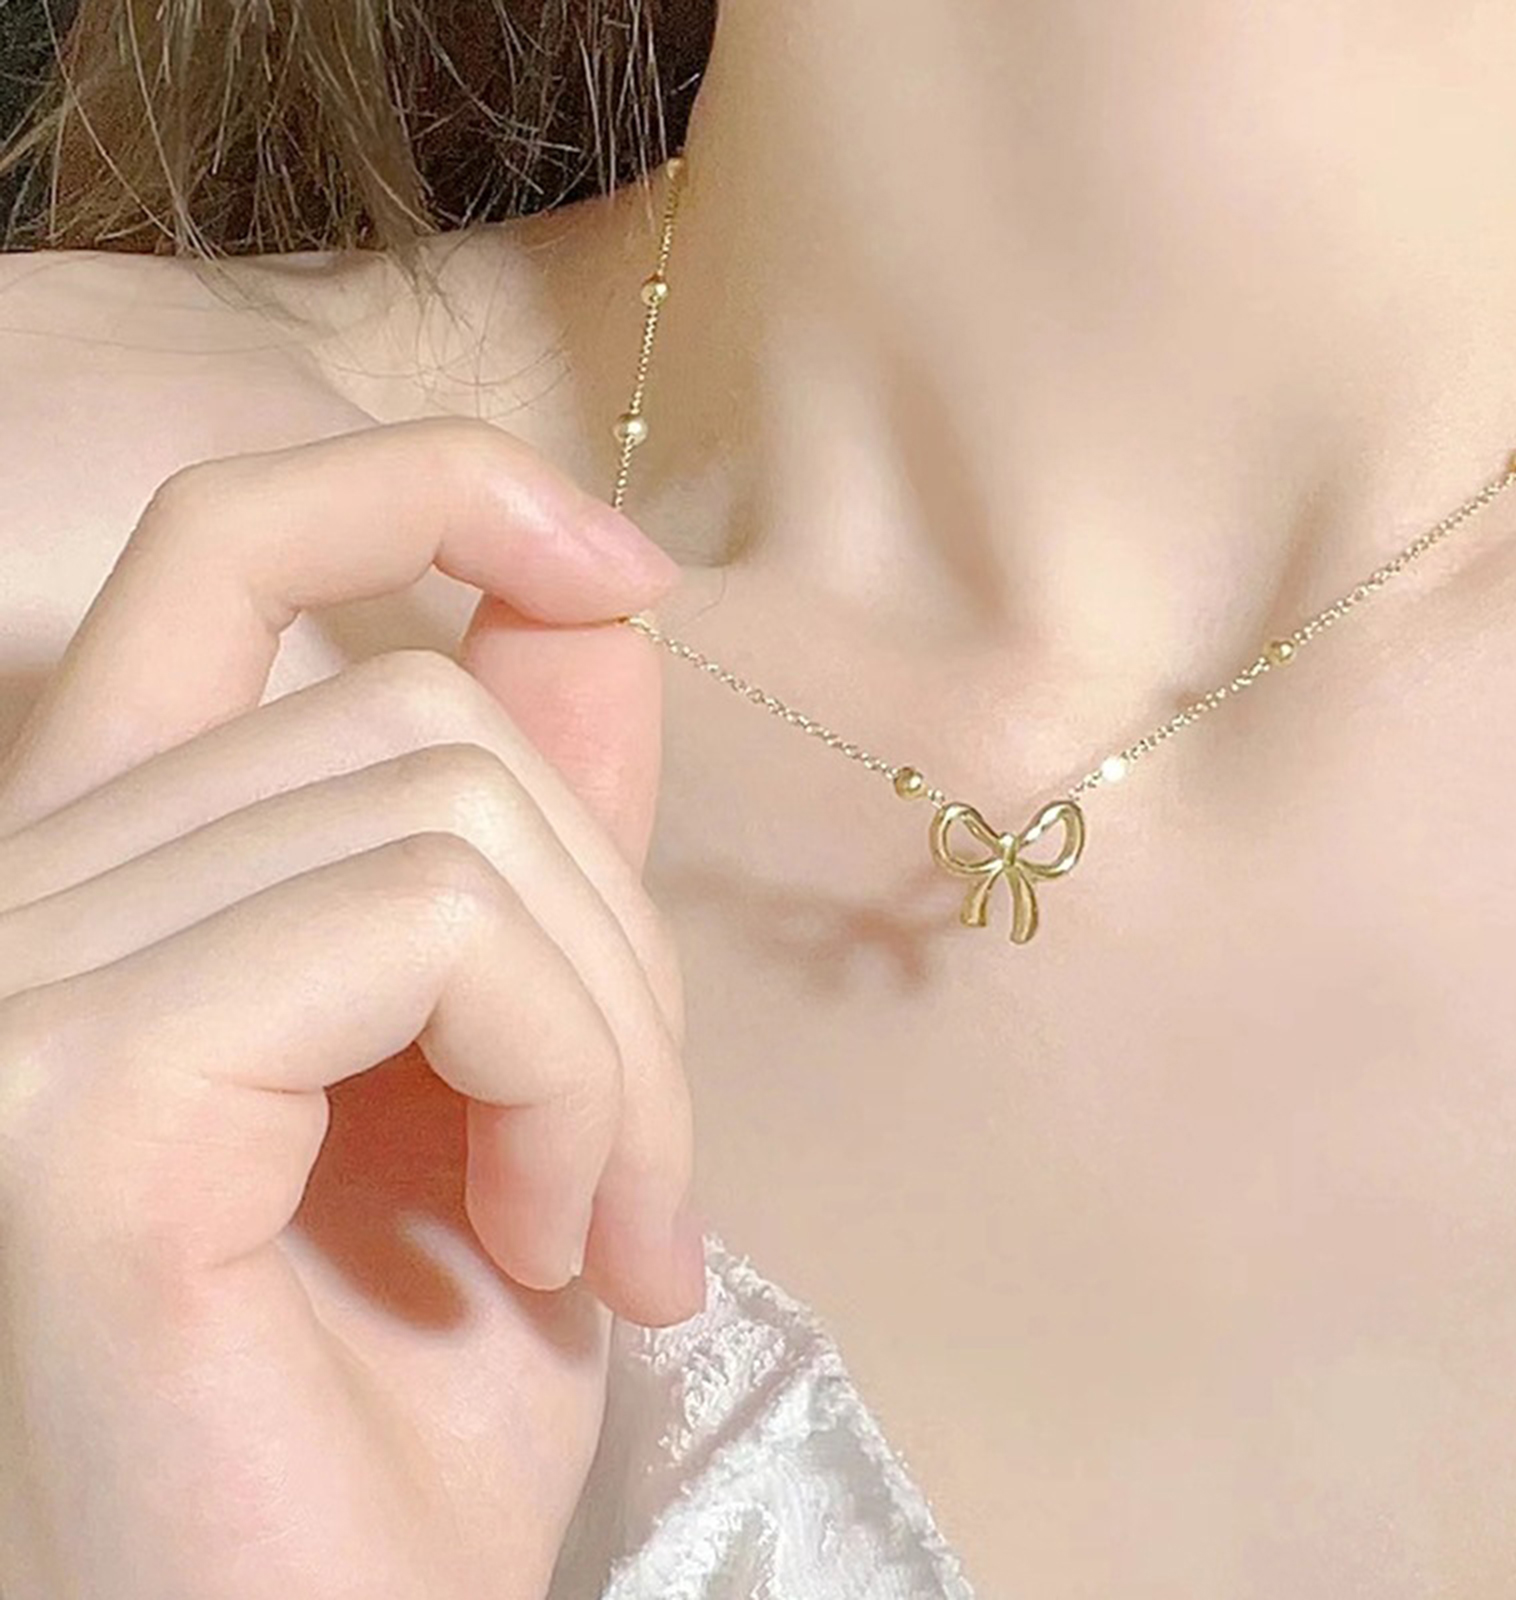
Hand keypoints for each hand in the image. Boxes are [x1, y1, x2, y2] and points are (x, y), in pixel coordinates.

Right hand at [0, 418, 702, 1599]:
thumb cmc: (419, 1402)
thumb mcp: (518, 1072)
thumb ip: (536, 827)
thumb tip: (592, 610)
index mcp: (109, 880)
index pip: (226, 550)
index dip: (430, 493)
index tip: (617, 569)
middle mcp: (16, 899)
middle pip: (423, 718)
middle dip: (613, 940)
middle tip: (640, 1168)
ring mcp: (16, 987)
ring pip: (452, 809)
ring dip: (615, 1032)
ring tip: (606, 1225)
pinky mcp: (72, 1094)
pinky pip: (428, 922)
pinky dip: (572, 1072)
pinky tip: (554, 1245)